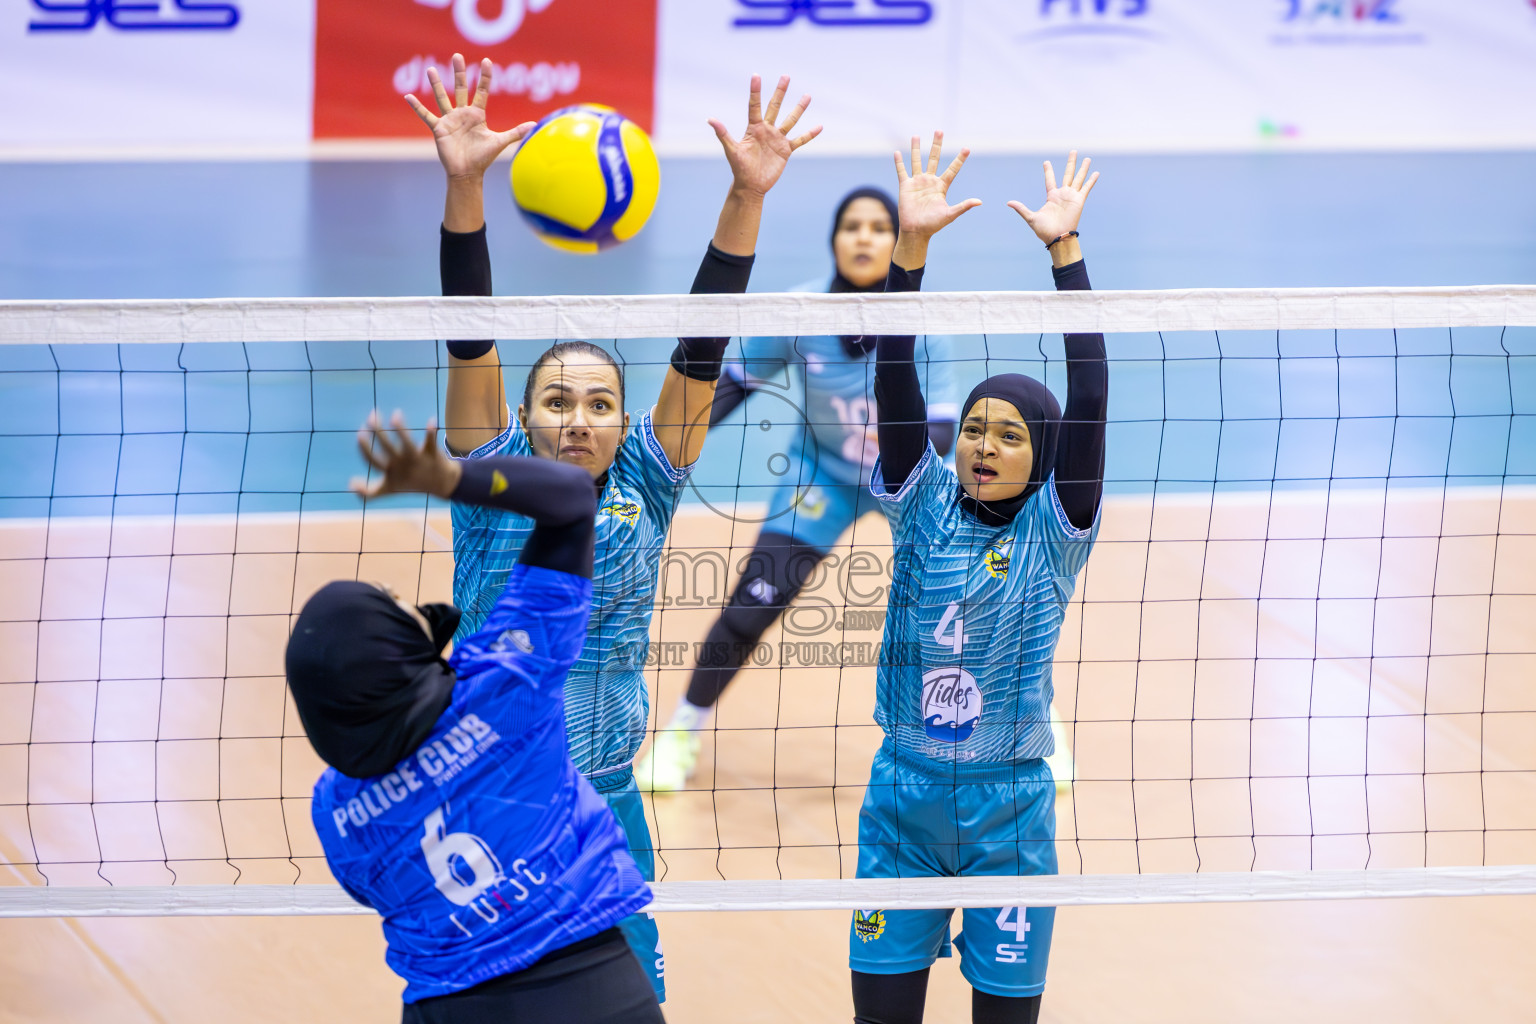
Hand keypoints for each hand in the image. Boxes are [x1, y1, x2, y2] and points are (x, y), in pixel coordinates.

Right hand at [351, 411, 461, 499]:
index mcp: (390, 471)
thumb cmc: (409, 484)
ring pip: (407, 443)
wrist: (441, 485)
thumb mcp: (388, 490)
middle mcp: (403, 465)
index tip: (359, 433)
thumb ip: (368, 492)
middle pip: (388, 447)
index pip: (373, 460)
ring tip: (396, 414)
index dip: (365, 448)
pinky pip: (431, 442)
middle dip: (378, 432)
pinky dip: (431, 431)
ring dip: (401, 430)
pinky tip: (432, 419)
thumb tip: (350, 485)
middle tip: (372, 415)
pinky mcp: (432, 453)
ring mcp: (417, 459)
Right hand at [406, 53, 535, 180]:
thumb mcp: (499, 142)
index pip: (482, 91)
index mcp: (477, 115)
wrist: (467, 174)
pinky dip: (417, 107)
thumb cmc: (483, 158)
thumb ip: (515, 133)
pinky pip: (426, 116)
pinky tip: (408, 96)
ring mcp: (450, 120)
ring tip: (431, 68)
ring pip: (442, 98)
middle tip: (457, 55)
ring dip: (436, 84)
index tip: (486, 61)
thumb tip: (534, 126)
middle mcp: (463, 114)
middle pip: (460, 89)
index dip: (484, 77)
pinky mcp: (439, 129)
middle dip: (459, 72)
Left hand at [708, 75, 820, 197]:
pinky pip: (800, 140)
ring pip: (790, 120)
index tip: (756, 75)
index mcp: (753, 128)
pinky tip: (819, 126)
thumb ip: (723, 134)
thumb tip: (710, 119)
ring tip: (808, 95)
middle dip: (780, 92)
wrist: (751, 185)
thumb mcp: (731, 150)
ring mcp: (777, 139)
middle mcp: (766, 130)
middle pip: (775, 107)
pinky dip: (809, 134)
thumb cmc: (739, 168)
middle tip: (786, 76)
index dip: (755, 91)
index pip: (755, 105)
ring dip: (799, 108)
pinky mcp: (786, 150)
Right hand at [893, 132, 981, 238]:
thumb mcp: (950, 215)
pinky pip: (901, 172)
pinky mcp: (905, 186)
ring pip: (917, 161)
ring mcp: (917, 182)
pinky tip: (897, 152)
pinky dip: (899, 162)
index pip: (952, 169)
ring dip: (916, 148)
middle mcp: (930, 181)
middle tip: (939, 131)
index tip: (967, 148)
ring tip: (916, 135)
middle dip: (937, 145)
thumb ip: (963, 206)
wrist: (916, 231)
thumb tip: (979, 202)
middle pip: (934, 158)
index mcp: (941, 186)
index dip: (959, 159)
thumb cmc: (933, 225)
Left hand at [1008, 150, 1098, 243]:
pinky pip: (1086, 188)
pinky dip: (1091, 181)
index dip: (1048, 171)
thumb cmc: (1044, 230)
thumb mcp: (1030, 217)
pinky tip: (1096, 173)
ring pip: (1078, 178)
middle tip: (1073, 151)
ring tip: (1087, 158)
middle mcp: (1063, 194)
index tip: (1046, 162)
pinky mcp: (1079, 201)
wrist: (1057, 238)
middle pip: (1067, 174)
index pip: (1050, 180)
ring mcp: (1072, 197)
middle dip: (1071, 163)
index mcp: (1052, 196)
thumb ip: (1021, 208)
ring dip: (1083, 168)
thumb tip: (1008, 202)